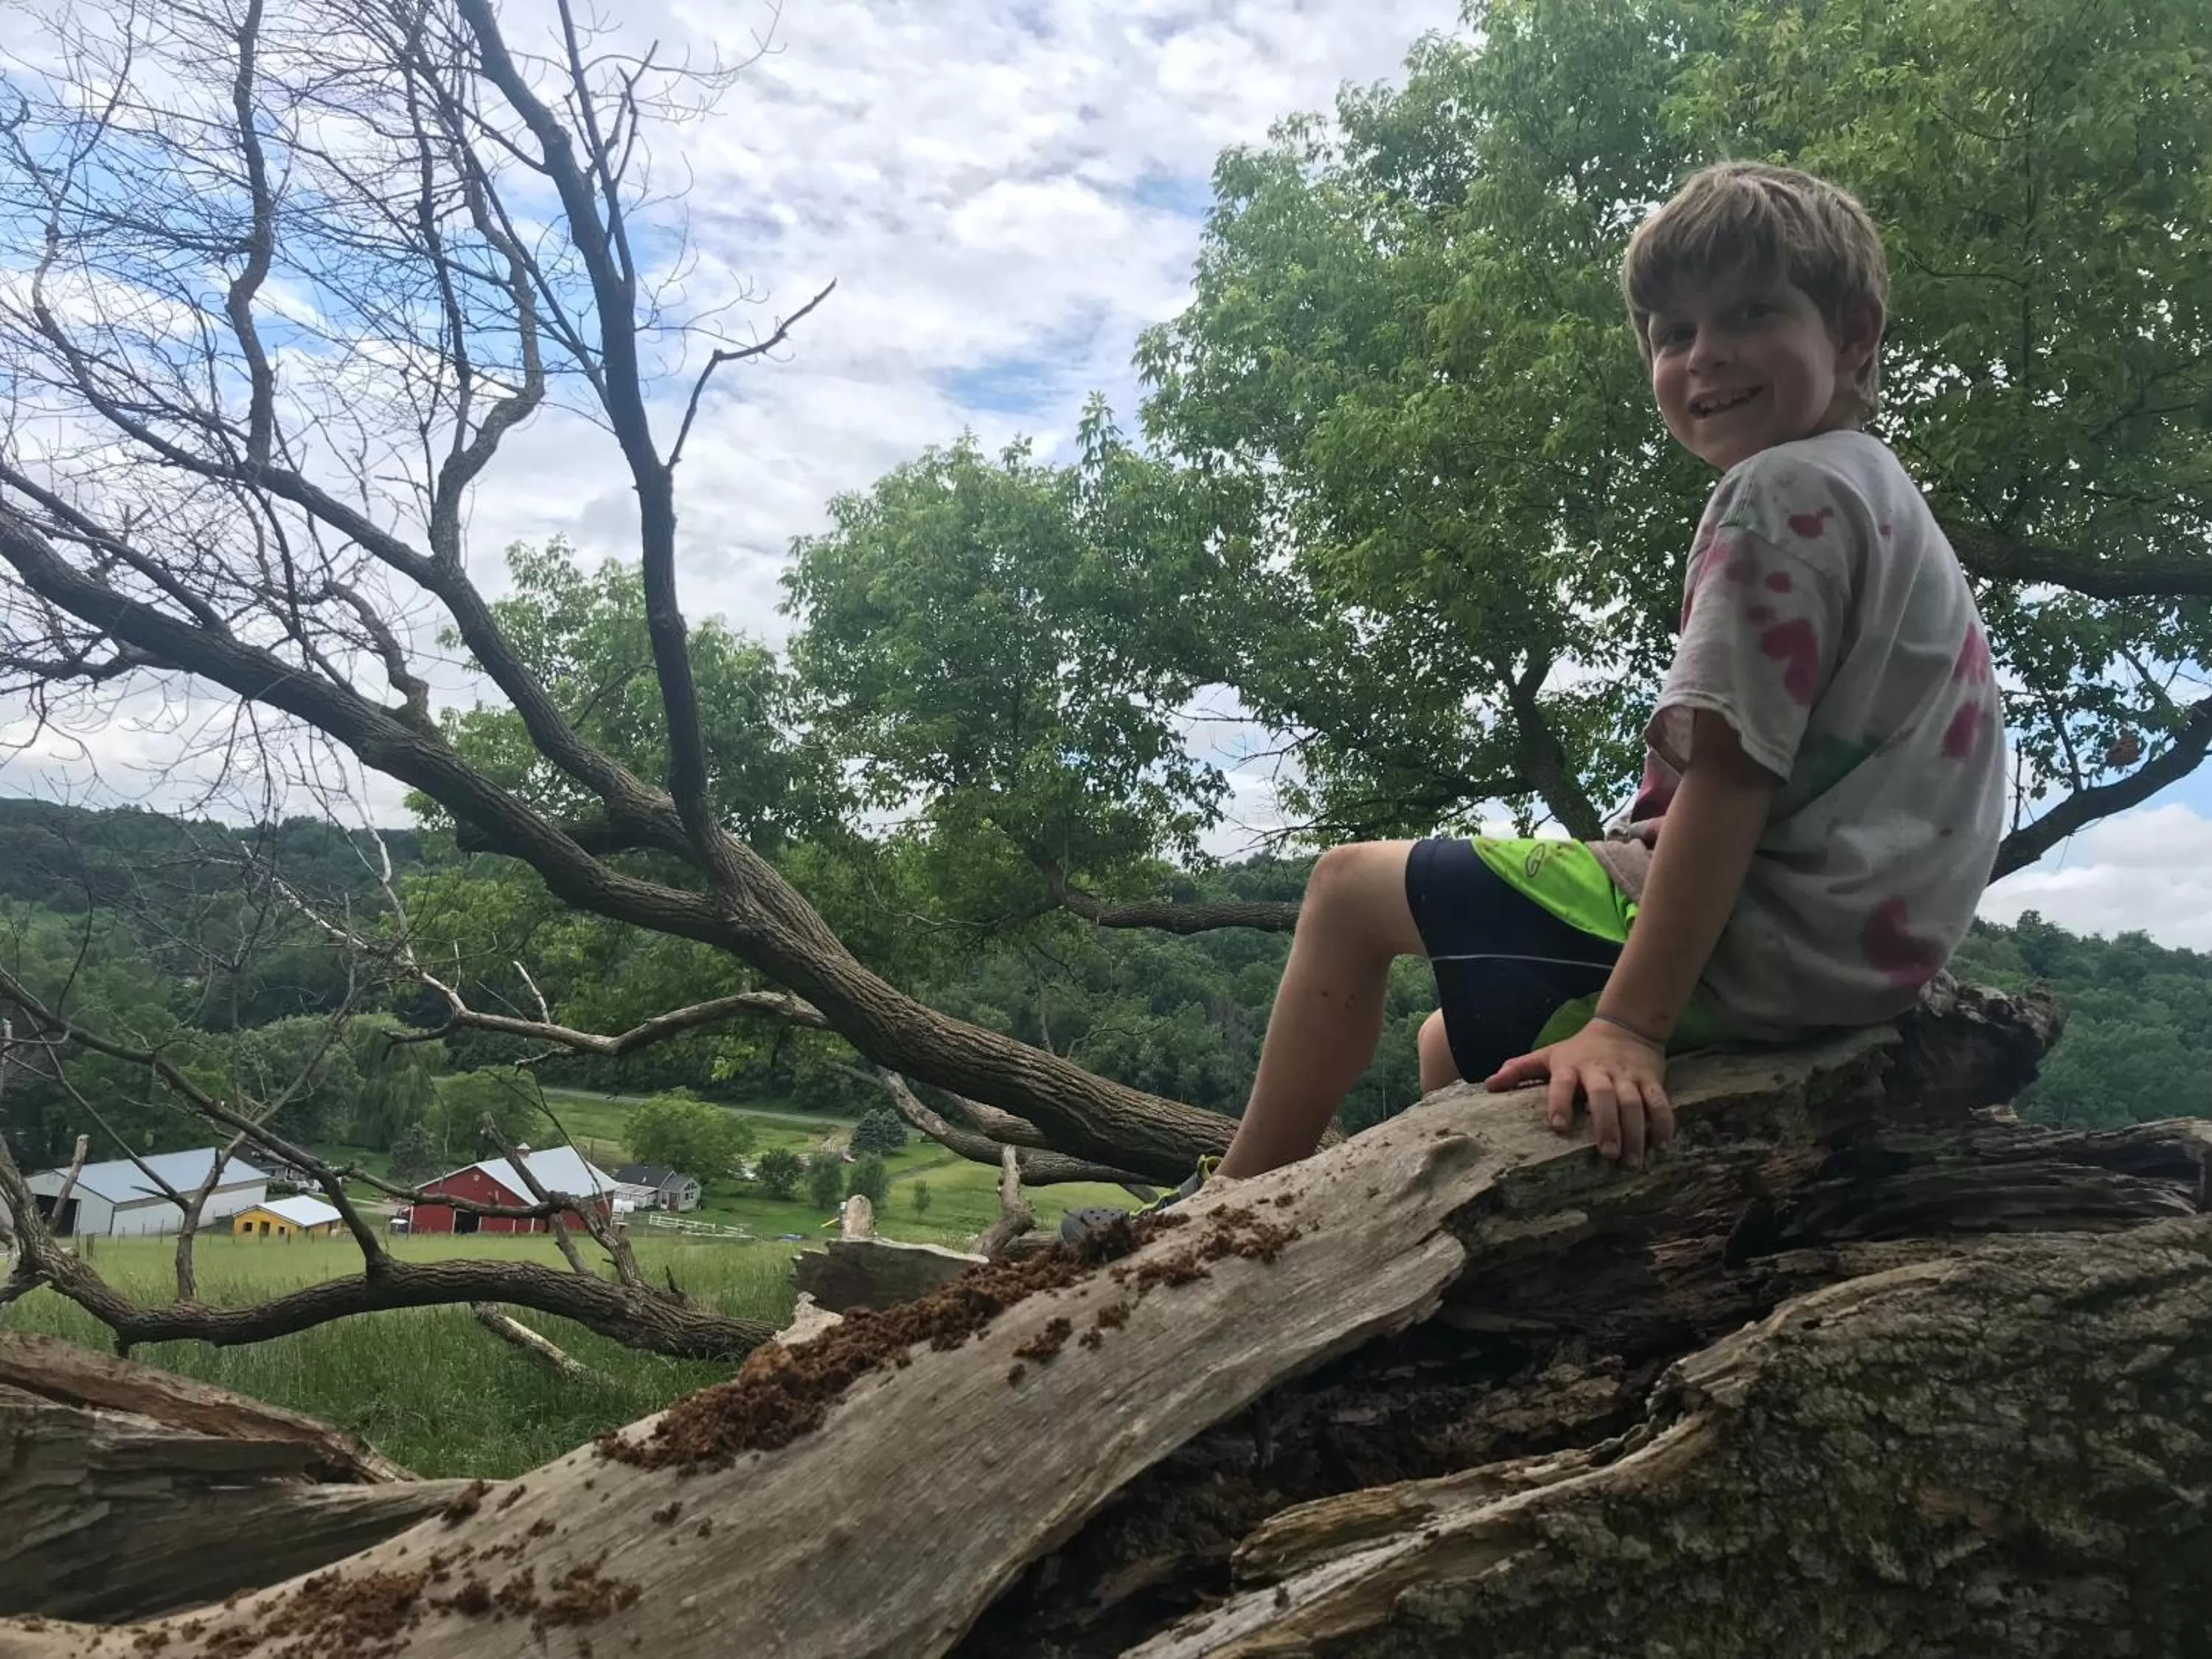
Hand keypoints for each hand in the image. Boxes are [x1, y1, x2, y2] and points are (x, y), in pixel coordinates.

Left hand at [1486, 1019, 1672, 1166]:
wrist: (1626, 1027)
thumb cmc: (1580, 1050)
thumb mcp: (1549, 1054)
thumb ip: (1520, 1069)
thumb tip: (1488, 1084)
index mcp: (1571, 1066)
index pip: (1563, 1083)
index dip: (1559, 1103)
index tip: (1557, 1127)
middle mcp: (1600, 1070)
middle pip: (1604, 1096)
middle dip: (1606, 1125)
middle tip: (1606, 1154)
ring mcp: (1628, 1075)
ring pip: (1635, 1103)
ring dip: (1635, 1132)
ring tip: (1632, 1161)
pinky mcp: (1651, 1079)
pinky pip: (1660, 1101)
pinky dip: (1664, 1122)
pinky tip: (1662, 1145)